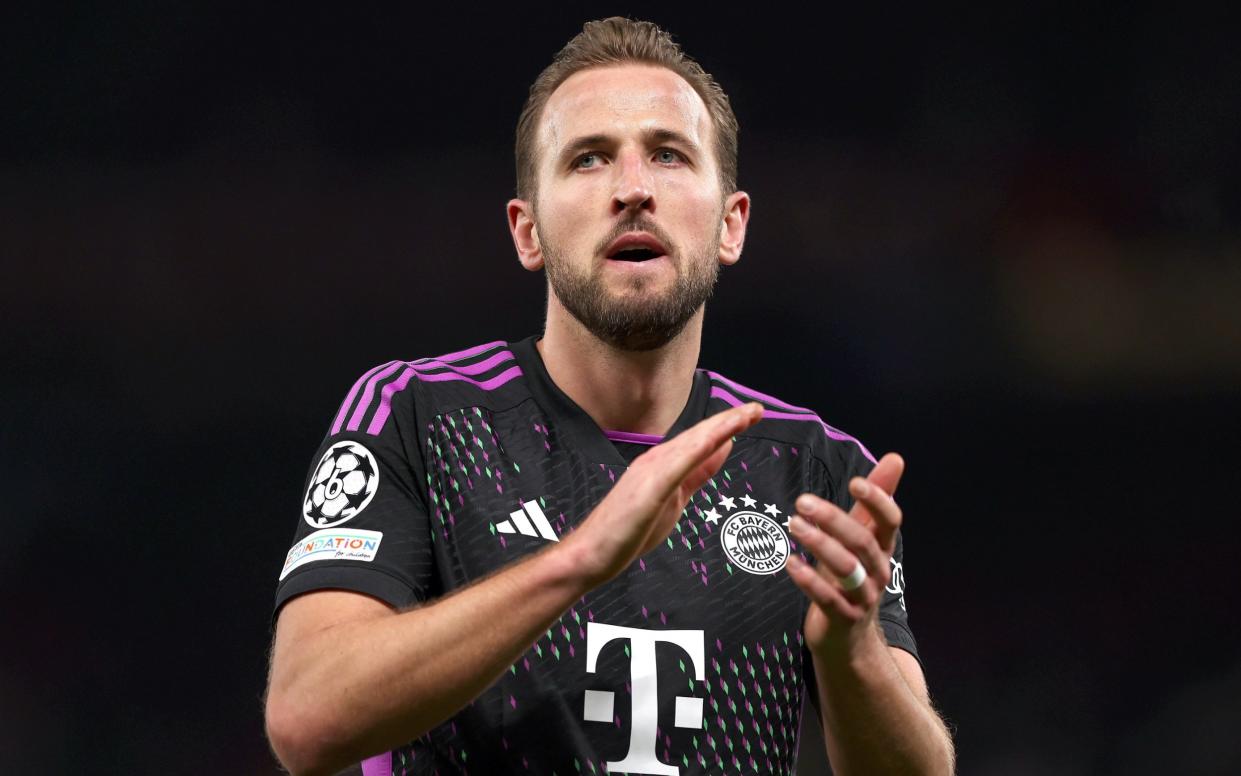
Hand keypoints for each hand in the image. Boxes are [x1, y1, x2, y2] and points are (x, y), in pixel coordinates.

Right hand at [564, 402, 763, 585]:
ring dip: (721, 427)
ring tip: (746, 415)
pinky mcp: (649, 488)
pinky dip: (700, 448)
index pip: (702, 441)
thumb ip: (696, 475)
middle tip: (758, 408)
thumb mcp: (674, 499)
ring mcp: (652, 472)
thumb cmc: (628, 530)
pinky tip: (718, 438)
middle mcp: (657, 460)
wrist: (591, 552)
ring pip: (693, 443)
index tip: (752, 414)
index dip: (728, 427)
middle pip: (701, 436)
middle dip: (731, 420)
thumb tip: (719, 451)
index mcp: (663, 464)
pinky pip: (679, 464)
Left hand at [785, 453, 903, 656]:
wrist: (848, 640)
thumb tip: (896, 458)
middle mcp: (878, 571)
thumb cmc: (851, 578)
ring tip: (793, 525)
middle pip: (863, 542)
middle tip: (803, 501)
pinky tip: (789, 562)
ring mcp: (862, 597)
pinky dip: (808, 579)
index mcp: (883, 549)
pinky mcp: (842, 618)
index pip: (890, 521)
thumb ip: (873, 501)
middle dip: (835, 519)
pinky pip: (827, 598)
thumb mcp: (861, 537)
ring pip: (846, 568)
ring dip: (819, 544)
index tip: (855, 482)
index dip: (877, 501)